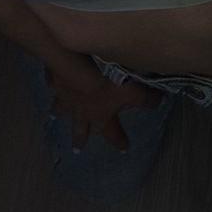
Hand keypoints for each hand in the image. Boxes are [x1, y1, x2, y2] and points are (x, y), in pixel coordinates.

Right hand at [45, 63, 165, 152]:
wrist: (77, 63)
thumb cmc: (106, 81)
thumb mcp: (134, 90)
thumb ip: (147, 98)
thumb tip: (160, 100)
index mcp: (99, 116)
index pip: (112, 134)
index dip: (119, 140)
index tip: (124, 148)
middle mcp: (80, 111)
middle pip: (80, 129)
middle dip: (80, 138)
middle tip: (78, 149)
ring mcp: (64, 96)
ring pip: (61, 108)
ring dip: (59, 112)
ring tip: (55, 116)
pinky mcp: (54, 78)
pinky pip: (53, 84)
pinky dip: (53, 84)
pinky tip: (51, 82)